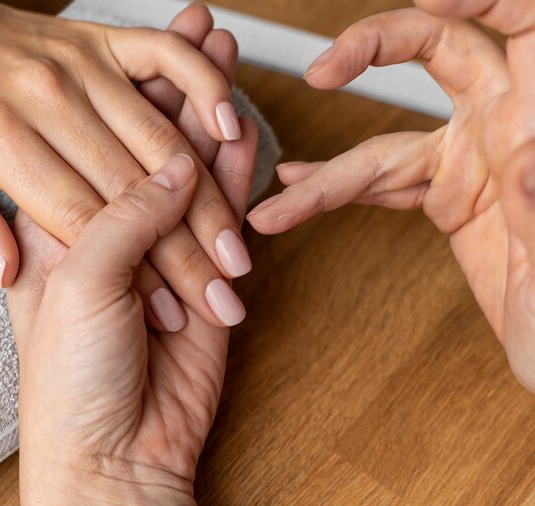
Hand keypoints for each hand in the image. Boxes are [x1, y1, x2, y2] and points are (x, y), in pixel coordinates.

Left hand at [0, 0, 250, 329]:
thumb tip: (4, 265)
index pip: (81, 217)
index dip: (132, 267)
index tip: (172, 308)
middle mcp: (46, 99)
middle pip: (132, 187)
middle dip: (184, 246)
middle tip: (222, 293)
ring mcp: (78, 65)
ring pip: (158, 139)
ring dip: (205, 195)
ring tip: (236, 245)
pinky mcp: (101, 41)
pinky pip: (163, 58)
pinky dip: (203, 85)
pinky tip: (230, 127)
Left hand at [9, 23, 258, 505]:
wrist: (104, 458)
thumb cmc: (63, 384)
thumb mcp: (73, 295)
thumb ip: (118, 227)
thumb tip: (174, 176)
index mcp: (48, 225)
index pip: (91, 144)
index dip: (131, 96)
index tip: (156, 46)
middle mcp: (97, 226)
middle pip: (139, 139)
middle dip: (177, 85)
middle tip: (205, 26)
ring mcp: (147, 247)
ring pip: (180, 162)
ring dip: (206, 106)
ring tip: (223, 44)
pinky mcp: (192, 273)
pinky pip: (215, 207)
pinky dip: (233, 164)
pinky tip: (240, 117)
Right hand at [247, 3, 534, 390]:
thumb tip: (520, 155)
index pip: (524, 23)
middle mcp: (509, 132)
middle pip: (441, 53)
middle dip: (376, 48)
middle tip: (324, 69)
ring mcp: (476, 164)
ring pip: (387, 141)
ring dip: (327, 170)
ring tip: (278, 199)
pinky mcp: (451, 198)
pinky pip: (383, 182)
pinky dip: (335, 189)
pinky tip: (299, 193)